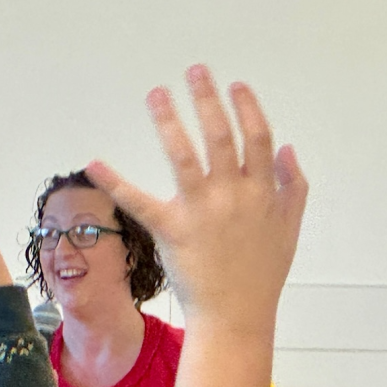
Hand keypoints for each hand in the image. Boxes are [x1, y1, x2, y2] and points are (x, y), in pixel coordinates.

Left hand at [85, 65, 307, 339]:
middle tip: (195, 70)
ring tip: (157, 93)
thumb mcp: (289, 228)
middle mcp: (233, 194)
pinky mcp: (171, 229)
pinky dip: (114, 181)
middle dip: (207, 98)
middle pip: (220, 134)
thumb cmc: (262, 275)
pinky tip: (93, 162)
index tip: (236, 85)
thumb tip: (287, 149)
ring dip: (169, 119)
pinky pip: (138, 200)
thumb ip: (292, 186)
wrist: (236, 316)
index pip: (257, 136)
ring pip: (183, 154)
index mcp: (262, 192)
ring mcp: (201, 210)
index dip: (247, 107)